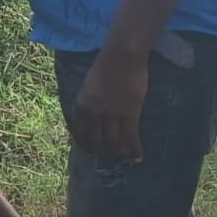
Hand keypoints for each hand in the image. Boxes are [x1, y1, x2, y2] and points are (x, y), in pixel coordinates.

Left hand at [69, 46, 148, 161]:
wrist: (121, 58)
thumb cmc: (104, 68)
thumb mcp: (87, 87)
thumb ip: (87, 103)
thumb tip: (89, 120)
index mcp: (81, 105)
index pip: (79, 133)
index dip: (84, 145)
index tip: (90, 150)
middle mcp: (94, 113)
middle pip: (96, 142)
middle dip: (101, 152)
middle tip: (107, 156)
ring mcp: (112, 115)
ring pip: (113, 143)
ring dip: (117, 153)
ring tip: (121, 156)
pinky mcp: (130, 114)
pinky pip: (131, 138)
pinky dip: (134, 150)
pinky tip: (137, 158)